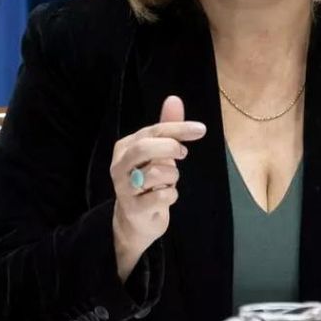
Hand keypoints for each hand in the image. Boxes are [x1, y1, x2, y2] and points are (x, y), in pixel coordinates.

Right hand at [110, 95, 205, 280]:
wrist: (135, 221)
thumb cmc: (148, 182)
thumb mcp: (158, 153)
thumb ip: (167, 127)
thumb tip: (174, 99)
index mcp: (124, 147)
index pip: (152, 130)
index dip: (178, 128)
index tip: (201, 130)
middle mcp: (119, 165)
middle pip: (145, 147)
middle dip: (170, 147)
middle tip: (183, 154)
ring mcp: (124, 188)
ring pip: (156, 173)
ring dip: (172, 177)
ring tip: (169, 183)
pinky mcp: (133, 209)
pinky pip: (161, 197)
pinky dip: (171, 196)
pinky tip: (165, 198)